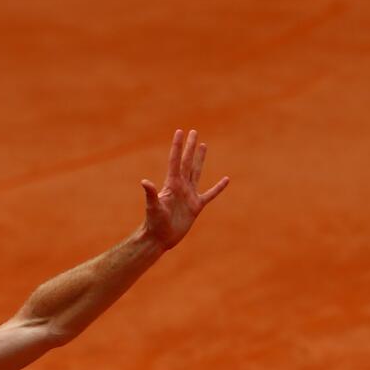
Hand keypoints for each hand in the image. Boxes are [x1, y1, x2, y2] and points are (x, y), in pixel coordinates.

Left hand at [140, 129, 229, 250]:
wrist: (160, 238)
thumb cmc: (154, 223)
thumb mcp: (153, 207)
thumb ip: (150, 194)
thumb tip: (144, 181)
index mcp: (172, 185)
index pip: (175, 161)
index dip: (177, 146)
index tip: (180, 131)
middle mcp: (181, 187)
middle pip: (187, 162)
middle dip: (190, 147)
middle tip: (194, 132)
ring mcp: (189, 195)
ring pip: (197, 173)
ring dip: (200, 159)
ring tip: (203, 146)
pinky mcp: (196, 206)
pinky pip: (210, 194)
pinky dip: (218, 188)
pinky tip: (225, 180)